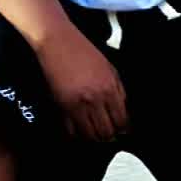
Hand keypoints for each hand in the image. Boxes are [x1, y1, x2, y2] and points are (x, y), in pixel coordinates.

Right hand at [36, 26, 128, 142]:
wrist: (57, 42)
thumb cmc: (83, 51)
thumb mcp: (109, 67)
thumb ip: (118, 89)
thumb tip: (123, 108)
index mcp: (109, 89)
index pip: (122, 120)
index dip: (124, 129)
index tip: (123, 131)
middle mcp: (94, 100)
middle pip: (106, 132)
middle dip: (109, 136)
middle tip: (109, 136)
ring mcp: (76, 105)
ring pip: (89, 135)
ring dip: (94, 137)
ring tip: (95, 134)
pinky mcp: (61, 107)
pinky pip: (71, 130)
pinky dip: (76, 133)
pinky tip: (79, 129)